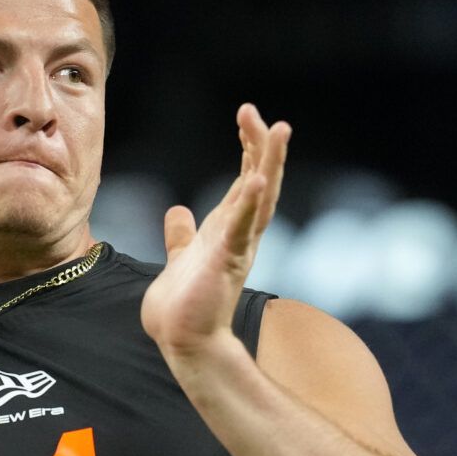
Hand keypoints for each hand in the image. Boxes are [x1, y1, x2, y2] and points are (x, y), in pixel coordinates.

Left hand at [141, 104, 289, 356]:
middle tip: (259, 113)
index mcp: (227, 230)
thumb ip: (181, 235)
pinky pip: (240, 229)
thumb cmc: (183, 307)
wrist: (182, 342)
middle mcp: (239, 235)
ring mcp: (235, 248)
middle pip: (259, 180)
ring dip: (269, 164)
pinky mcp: (225, 263)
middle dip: (262, 146)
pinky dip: (249, 205)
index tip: (247, 117)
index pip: (245, 181)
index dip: (249, 148)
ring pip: (259, 198)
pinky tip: (258, 180)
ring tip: (279, 130)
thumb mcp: (179, 258)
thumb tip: (177, 212)